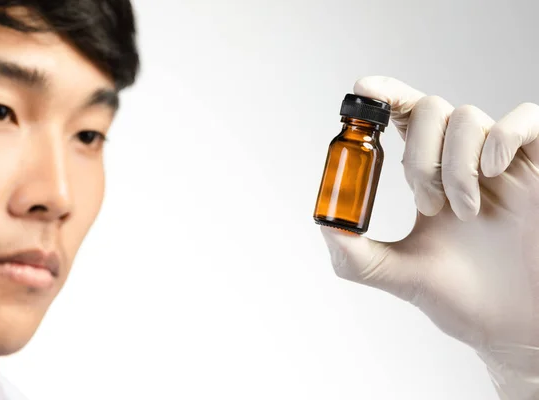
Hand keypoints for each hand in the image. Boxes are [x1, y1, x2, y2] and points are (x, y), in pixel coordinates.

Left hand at [321, 76, 538, 398]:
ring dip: (455, 165)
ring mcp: (502, 162)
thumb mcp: (400, 273)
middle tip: (429, 205)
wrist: (513, 326)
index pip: (404, 116)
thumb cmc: (463, 299)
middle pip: (431, 110)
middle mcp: (462, 161)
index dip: (384, 95)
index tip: (361, 90)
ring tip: (463, 212)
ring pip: (467, 117)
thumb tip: (325, 225)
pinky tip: (491, 174)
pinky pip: (525, 118)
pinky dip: (501, 137)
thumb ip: (357, 254)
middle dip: (419, 156)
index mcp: (429, 176)